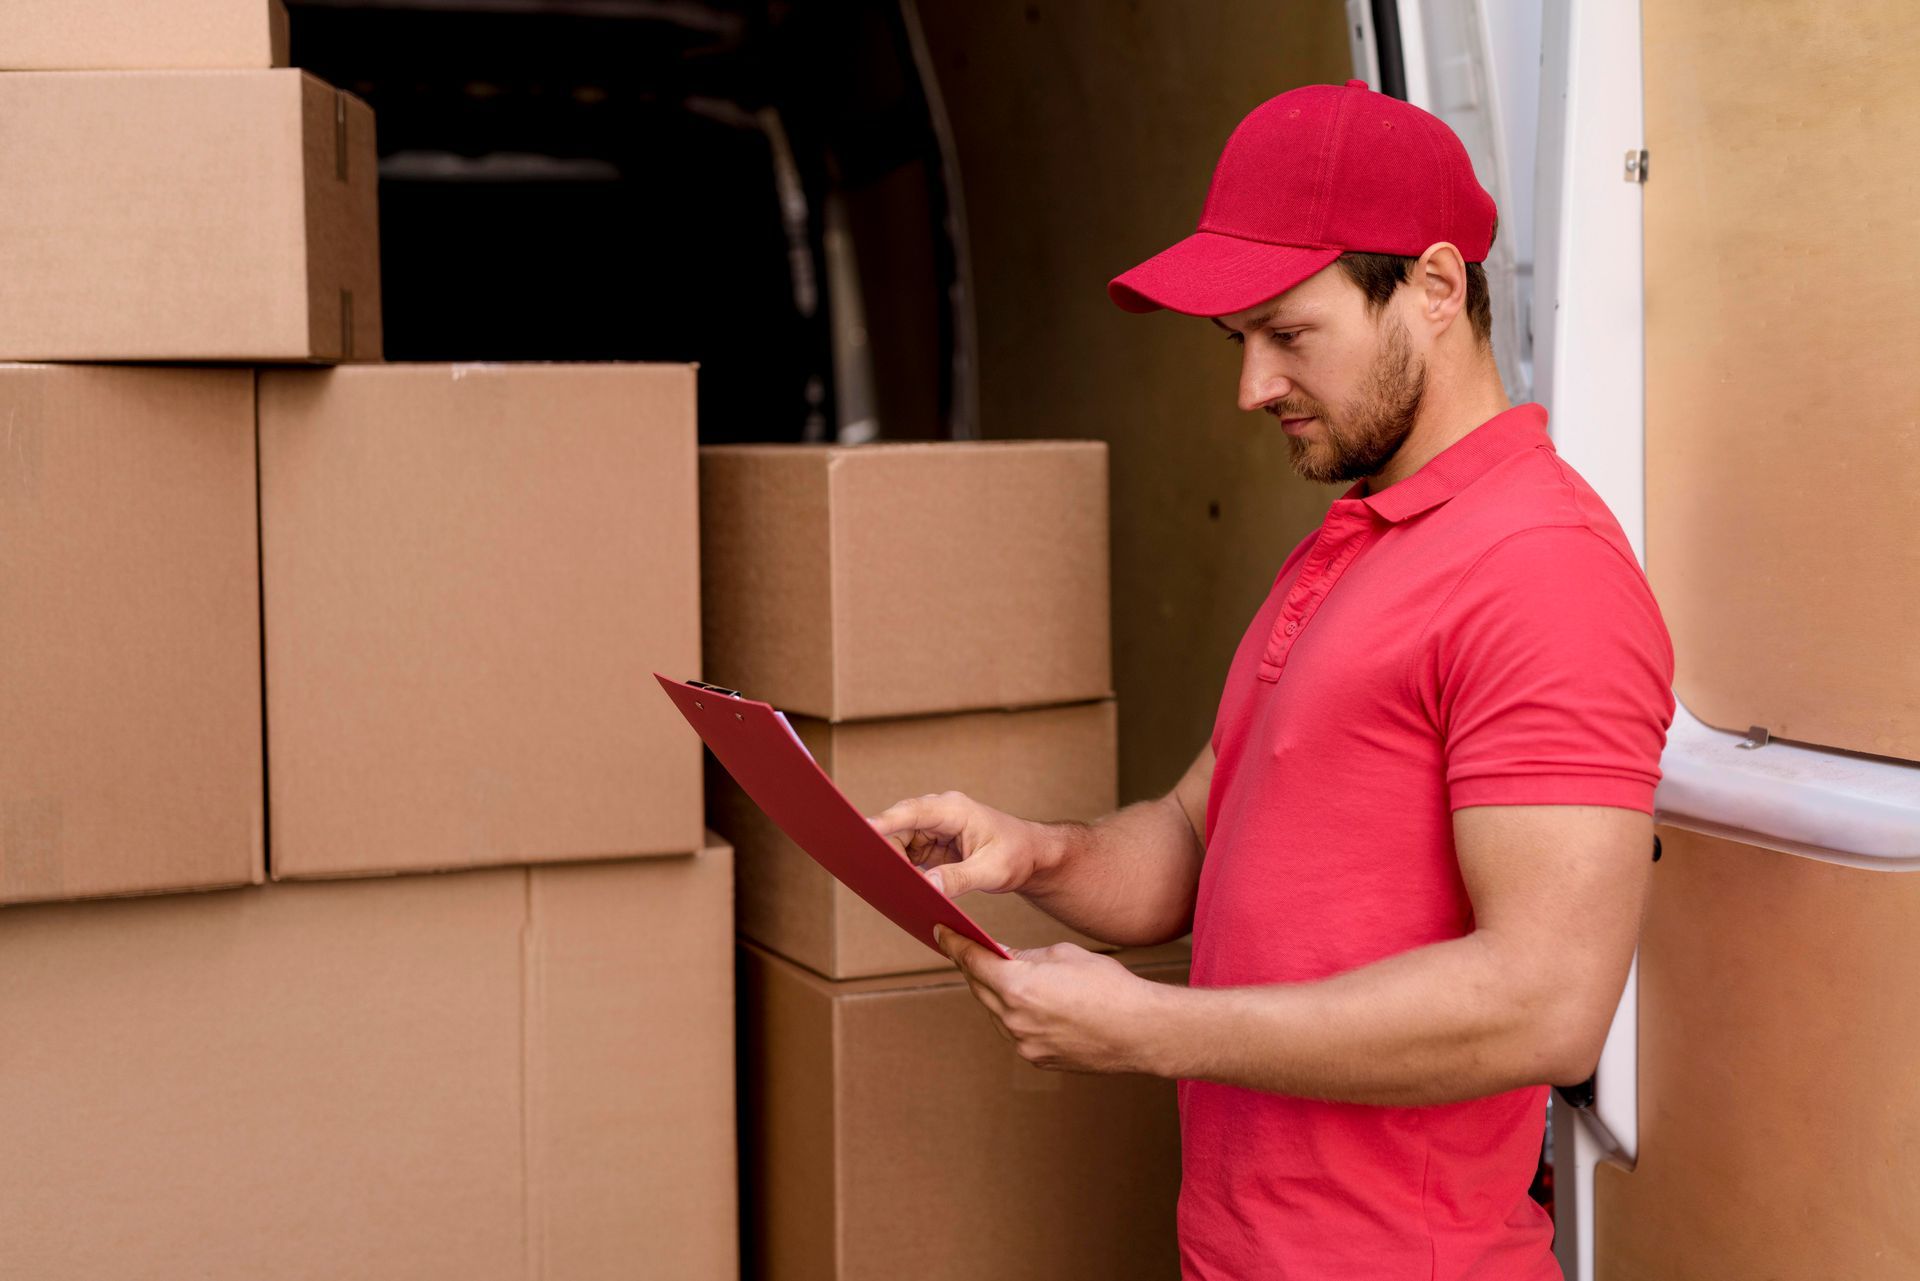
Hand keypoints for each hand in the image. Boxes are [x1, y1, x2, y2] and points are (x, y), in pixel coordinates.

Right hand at [865, 790, 1049, 898]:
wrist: (1032, 856)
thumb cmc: (1017, 855)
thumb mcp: (991, 870)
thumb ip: (958, 878)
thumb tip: (928, 887)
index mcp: (954, 810)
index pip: (912, 812)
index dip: (885, 821)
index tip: (863, 831)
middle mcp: (939, 814)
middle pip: (898, 827)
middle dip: (884, 848)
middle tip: (873, 873)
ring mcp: (934, 829)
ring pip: (899, 842)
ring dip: (894, 862)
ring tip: (887, 884)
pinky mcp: (932, 844)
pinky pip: (908, 854)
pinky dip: (903, 869)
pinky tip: (900, 885)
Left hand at [933, 927, 1169, 1075]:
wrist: (1141, 1030)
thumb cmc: (1108, 986)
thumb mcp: (1063, 954)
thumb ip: (1025, 955)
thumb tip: (1005, 957)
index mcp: (1017, 987)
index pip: (972, 961)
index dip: (953, 944)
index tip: (940, 931)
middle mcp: (1013, 1020)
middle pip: (978, 987)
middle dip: (971, 966)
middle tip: (963, 948)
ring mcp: (1024, 1044)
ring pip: (994, 1012)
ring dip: (992, 992)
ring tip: (993, 973)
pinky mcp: (1037, 1058)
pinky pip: (1014, 1031)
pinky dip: (1012, 1014)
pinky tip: (1022, 1001)